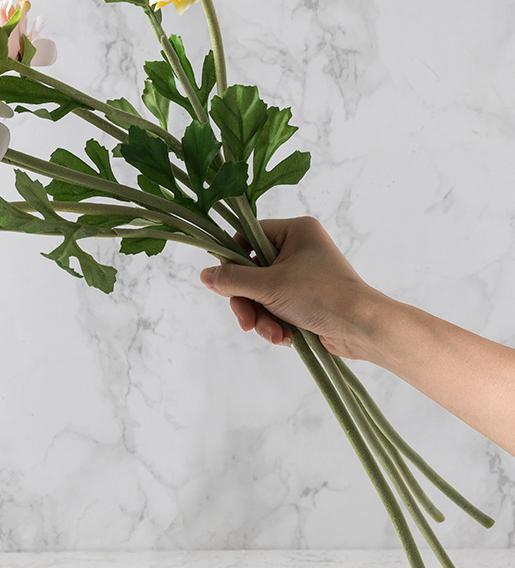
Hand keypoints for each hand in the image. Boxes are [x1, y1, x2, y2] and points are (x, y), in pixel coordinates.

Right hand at [200, 217, 382, 359]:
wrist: (363, 328)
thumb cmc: (321, 296)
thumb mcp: (269, 285)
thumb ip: (232, 279)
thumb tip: (203, 275)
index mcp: (295, 231)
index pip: (248, 237)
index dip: (233, 260)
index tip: (224, 282)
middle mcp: (298, 248)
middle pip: (251, 271)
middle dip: (248, 301)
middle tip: (246, 321)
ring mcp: (302, 274)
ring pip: (261, 293)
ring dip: (261, 317)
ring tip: (272, 334)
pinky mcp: (305, 298)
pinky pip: (275, 306)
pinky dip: (275, 323)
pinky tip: (284, 337)